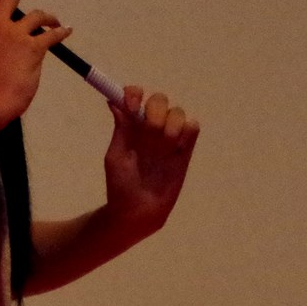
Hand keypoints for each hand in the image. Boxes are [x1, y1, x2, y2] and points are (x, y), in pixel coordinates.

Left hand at [103, 85, 198, 235]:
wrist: (139, 212)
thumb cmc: (121, 186)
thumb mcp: (116, 157)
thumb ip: (120, 129)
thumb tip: (113, 101)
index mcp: (131, 125)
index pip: (135, 95)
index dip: (135, 94)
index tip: (132, 105)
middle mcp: (151, 126)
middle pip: (160, 99)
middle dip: (154, 113)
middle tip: (148, 133)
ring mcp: (170, 137)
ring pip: (178, 112)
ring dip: (170, 127)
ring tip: (162, 150)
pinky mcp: (186, 149)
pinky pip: (193, 127)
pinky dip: (186, 133)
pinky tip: (176, 150)